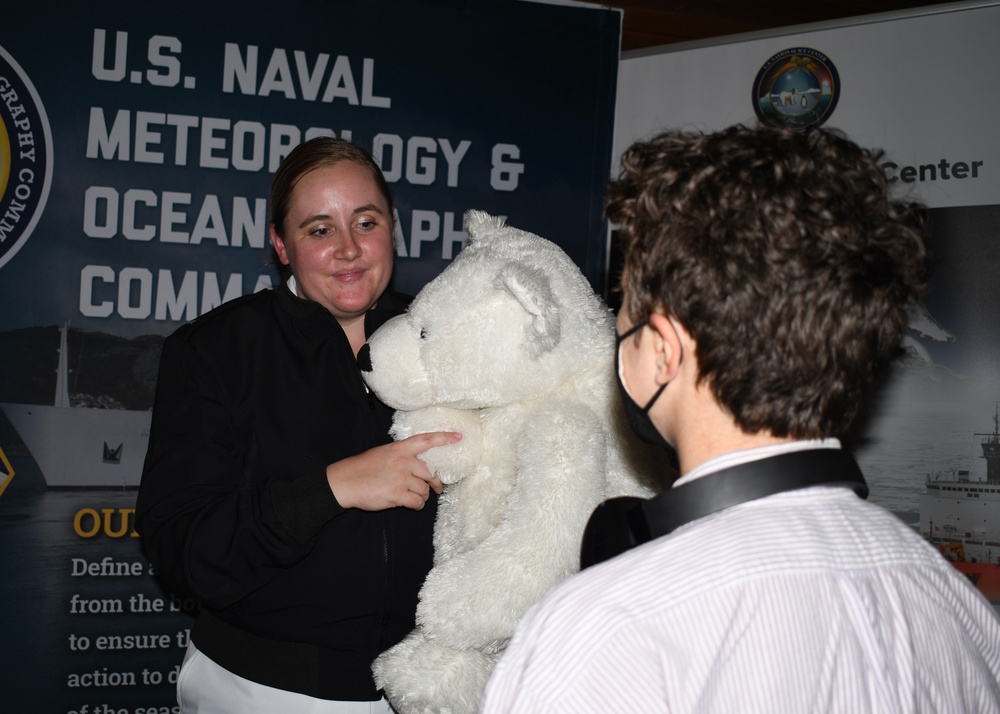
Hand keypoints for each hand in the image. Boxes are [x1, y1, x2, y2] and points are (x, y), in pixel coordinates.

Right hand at [326, 431, 460, 510]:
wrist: (344, 482)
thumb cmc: (362, 467)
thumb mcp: (383, 452)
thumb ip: (402, 455)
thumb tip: (419, 463)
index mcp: (400, 448)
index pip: (427, 440)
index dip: (445, 438)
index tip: (459, 437)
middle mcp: (403, 461)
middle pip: (431, 471)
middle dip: (437, 482)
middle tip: (437, 488)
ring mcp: (401, 478)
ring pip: (425, 489)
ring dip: (423, 495)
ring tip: (415, 497)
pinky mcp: (397, 495)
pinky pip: (418, 501)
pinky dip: (418, 505)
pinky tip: (412, 504)